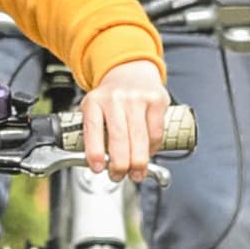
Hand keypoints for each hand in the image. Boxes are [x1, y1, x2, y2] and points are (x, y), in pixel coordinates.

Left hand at [81, 58, 169, 182]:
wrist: (130, 72)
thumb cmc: (111, 100)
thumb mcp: (94, 110)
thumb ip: (94, 134)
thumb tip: (100, 165)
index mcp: (94, 101)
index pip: (93, 128)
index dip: (95, 151)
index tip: (97, 168)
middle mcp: (114, 98)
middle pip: (118, 137)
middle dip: (120, 164)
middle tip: (118, 176)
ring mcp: (137, 98)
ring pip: (139, 138)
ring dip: (138, 162)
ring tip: (136, 173)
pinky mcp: (156, 100)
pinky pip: (156, 132)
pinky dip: (153, 148)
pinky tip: (148, 154)